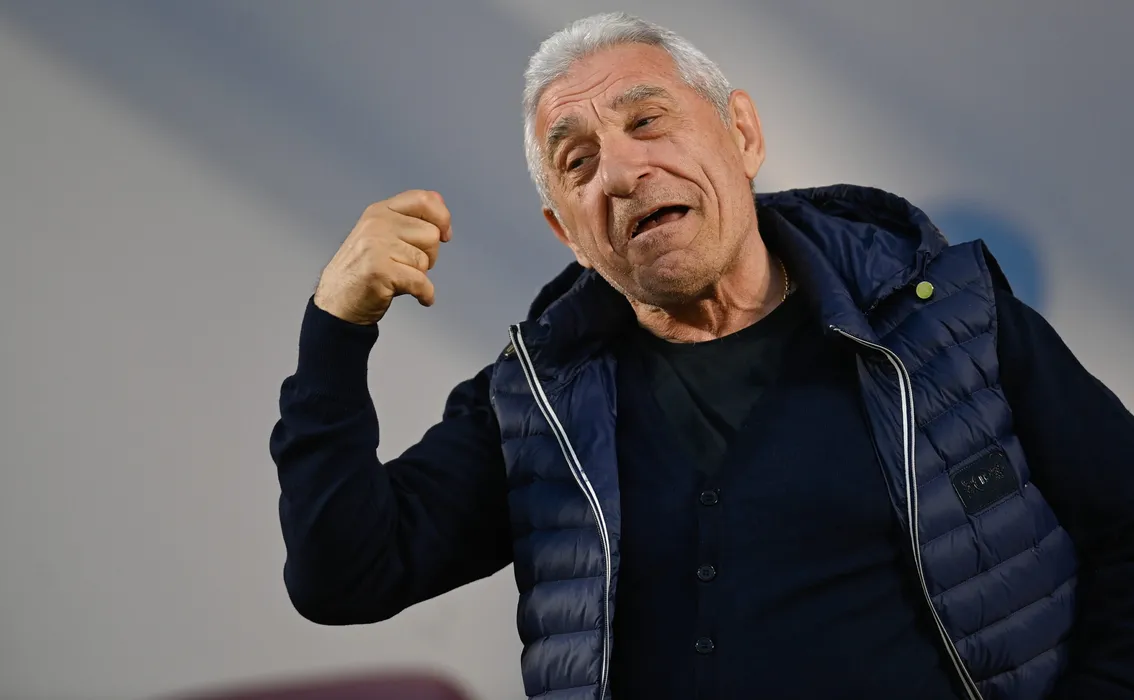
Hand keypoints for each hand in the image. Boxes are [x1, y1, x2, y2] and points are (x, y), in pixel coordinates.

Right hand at [314, 190, 452, 324]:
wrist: (336, 301)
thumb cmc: (363, 270)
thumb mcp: (382, 234)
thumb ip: (410, 217)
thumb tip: (439, 199)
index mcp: (379, 211)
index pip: (422, 199)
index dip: (442, 217)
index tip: (445, 234)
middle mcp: (377, 224)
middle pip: (431, 235)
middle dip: (429, 255)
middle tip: (408, 266)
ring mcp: (376, 246)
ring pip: (425, 260)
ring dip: (420, 276)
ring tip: (399, 279)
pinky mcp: (379, 270)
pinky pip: (421, 282)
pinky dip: (425, 294)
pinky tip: (421, 298)